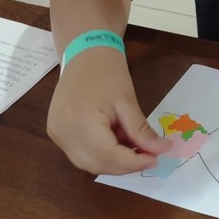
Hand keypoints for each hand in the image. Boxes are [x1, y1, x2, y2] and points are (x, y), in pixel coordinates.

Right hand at [47, 48, 170, 174]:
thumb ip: (142, 130)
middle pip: (97, 164)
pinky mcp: (56, 132)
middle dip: (125, 165)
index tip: (156, 159)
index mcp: (79, 122)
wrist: (84, 53)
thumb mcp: (127, 101)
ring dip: (114, 162)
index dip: (134, 162)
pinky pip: (80, 154)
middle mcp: (62, 133)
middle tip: (149, 155)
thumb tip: (162, 150)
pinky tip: (117, 143)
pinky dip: (101, 155)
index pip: (108, 156)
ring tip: (134, 148)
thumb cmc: (107, 72)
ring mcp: (56, 134)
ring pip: (88, 163)